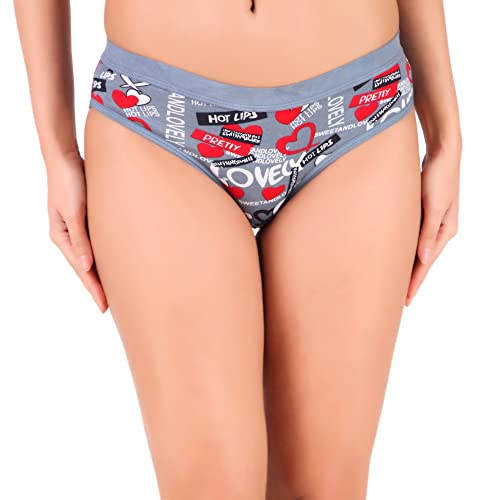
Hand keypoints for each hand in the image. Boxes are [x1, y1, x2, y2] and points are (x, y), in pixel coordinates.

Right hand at [46, 151, 107, 312]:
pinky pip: (96, 244)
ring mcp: (77, 229)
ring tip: (114, 289)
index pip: (81, 269)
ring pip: (91, 257)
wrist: (66, 158)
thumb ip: (80, 239)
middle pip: (86, 267)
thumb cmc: (69, 182)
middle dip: (98, 286)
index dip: (94, 288)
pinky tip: (113, 262)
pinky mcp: (86, 220)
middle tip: (113, 305)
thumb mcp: (74, 211)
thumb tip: (86, 267)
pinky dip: (104, 256)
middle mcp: (69, 236)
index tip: (104, 306)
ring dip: (101, 273)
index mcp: (62, 237)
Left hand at [406, 141, 460, 305]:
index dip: (415, 282)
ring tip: (394, 282)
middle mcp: (440, 230)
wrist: (442, 153)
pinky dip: (406, 250)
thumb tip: (423, 259)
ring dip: (407, 265)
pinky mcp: (424, 214)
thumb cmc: (438, 177)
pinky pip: (413, 238)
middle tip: (396, 298)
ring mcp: (432, 222)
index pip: (426, 264)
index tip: (405, 300)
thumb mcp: (433, 206)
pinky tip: (397, 255)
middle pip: (422, 261)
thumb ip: (427, 232)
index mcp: (444, 231)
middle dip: (411, 279)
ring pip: (417, 251)